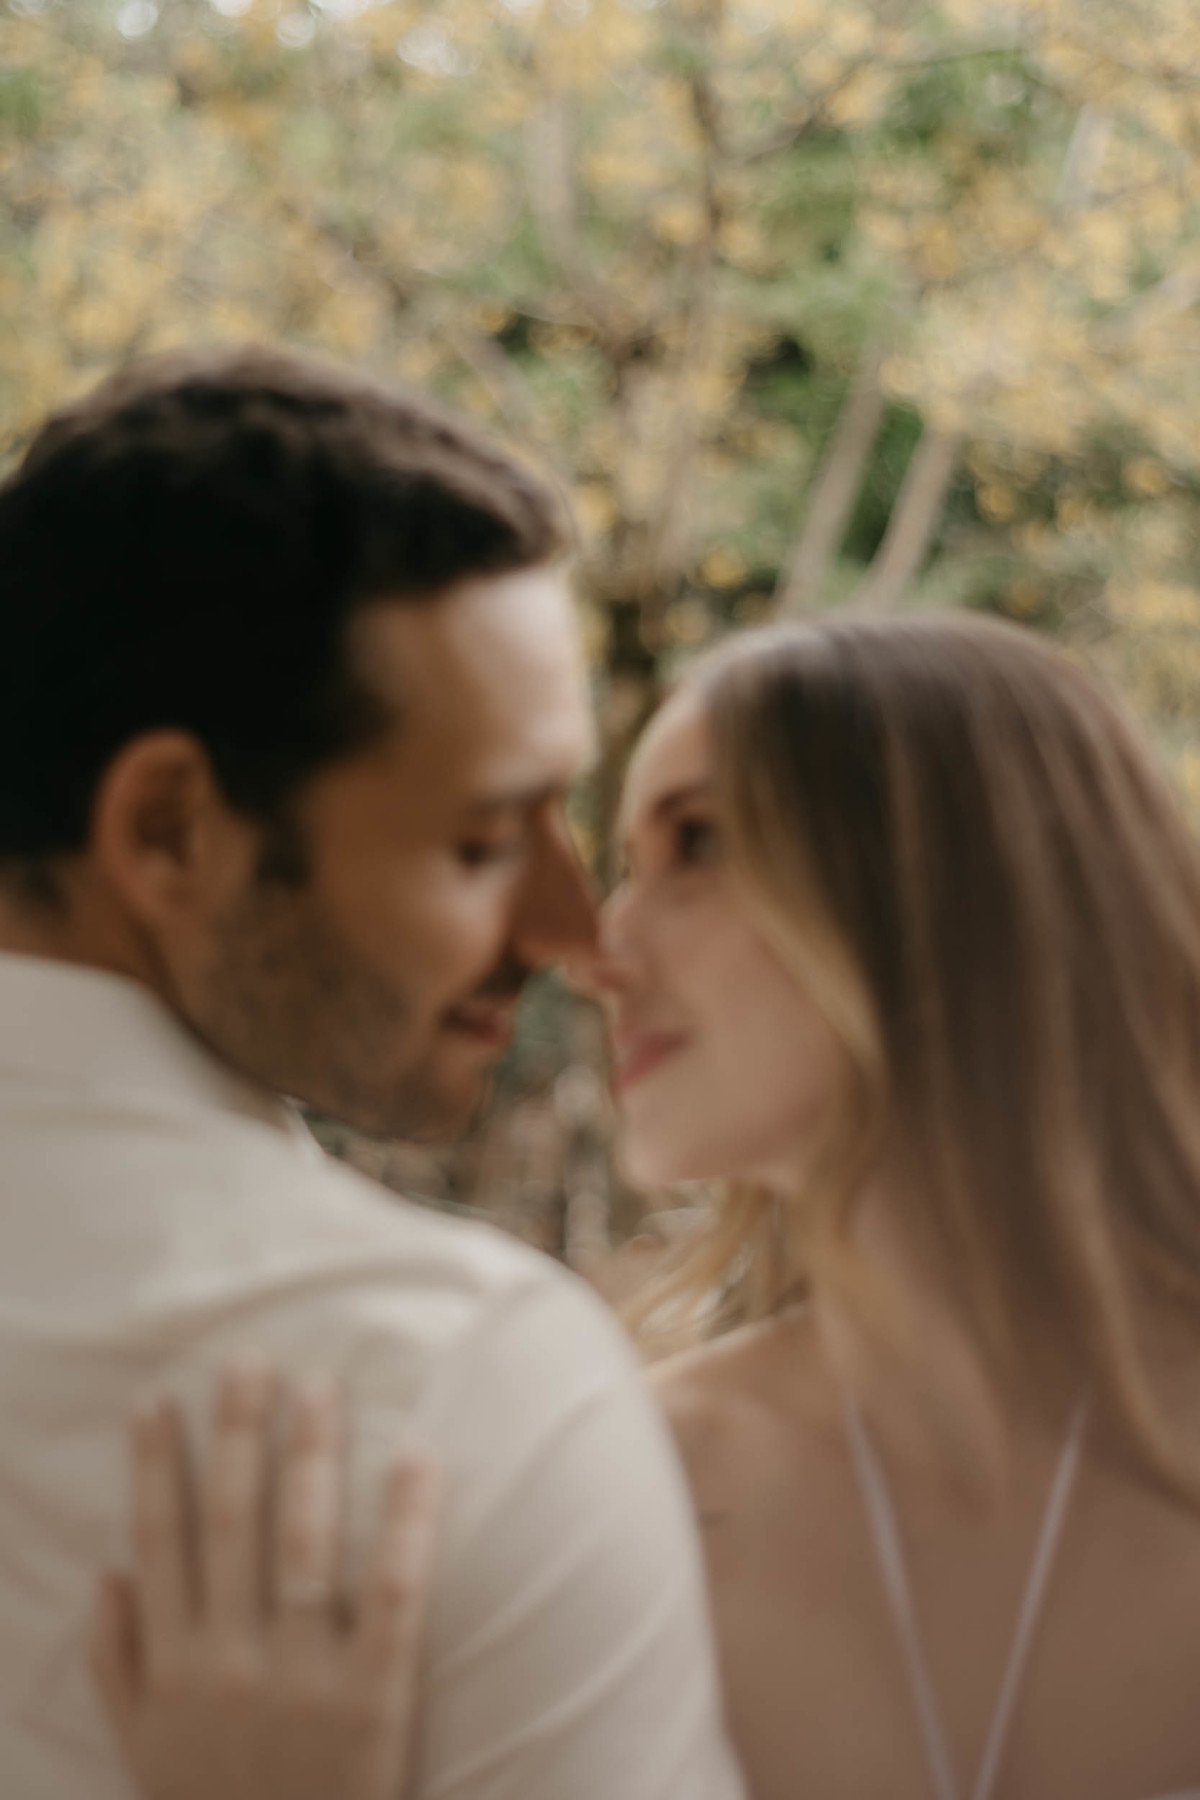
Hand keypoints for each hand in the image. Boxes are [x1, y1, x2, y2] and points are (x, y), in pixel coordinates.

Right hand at [90, 1365, 438, 1799]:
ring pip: (303, 1541)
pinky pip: (391, 1592)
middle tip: (251, 1361)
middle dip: (237, 1434)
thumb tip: (112, 1571)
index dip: (156, 1466)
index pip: (160, 1541)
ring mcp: (303, 1676)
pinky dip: (403, 1521)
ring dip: (308, 1457)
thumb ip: (119, 1662)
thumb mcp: (144, 1748)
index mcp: (177, 1665)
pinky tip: (414, 1457)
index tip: (159, 1400)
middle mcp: (231, 1659)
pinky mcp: (374, 1696)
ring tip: (319, 1387)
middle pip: (232, 1521)